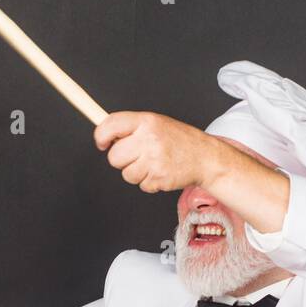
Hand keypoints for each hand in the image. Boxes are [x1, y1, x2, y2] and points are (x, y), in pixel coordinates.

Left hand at [93, 111, 227, 192]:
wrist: (204, 157)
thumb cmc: (178, 140)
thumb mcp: (156, 124)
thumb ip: (132, 128)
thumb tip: (105, 136)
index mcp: (146, 121)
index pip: (111, 125)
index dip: (101, 136)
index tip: (101, 142)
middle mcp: (149, 139)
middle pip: (114, 157)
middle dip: (122, 159)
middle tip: (137, 155)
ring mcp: (154, 159)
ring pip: (126, 174)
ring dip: (136, 172)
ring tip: (153, 163)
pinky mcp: (159, 178)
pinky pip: (140, 185)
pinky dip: (148, 182)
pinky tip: (161, 172)